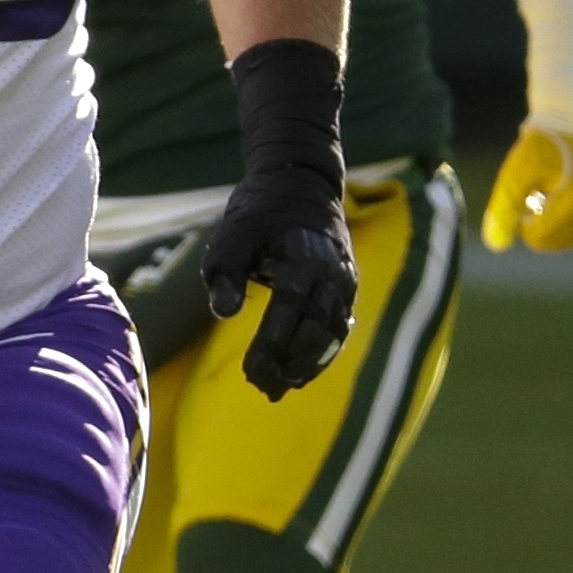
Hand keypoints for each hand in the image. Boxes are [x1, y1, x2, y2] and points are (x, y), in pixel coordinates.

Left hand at [200, 165, 358, 398]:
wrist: (300, 183)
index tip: (249, 373)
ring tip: (277, 389)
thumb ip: (225, 273)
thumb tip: (225, 314)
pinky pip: (338, 328)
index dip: (271, 348)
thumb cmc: (257, 210)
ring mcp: (345, 282)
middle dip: (288, 364)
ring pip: (332, 335)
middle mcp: (333, 274)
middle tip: (260, 387)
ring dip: (307, 366)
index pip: (290, 314)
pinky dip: (322, 354)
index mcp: (306, 260)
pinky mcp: (347, 288)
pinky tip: (299, 374)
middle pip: (315, 332)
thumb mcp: (231, 234)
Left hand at [481, 125, 572, 253]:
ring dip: (550, 225)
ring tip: (546, 195)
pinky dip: (564, 224)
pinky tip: (556, 200)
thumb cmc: (543, 148)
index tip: (523, 196)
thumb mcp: (515, 175)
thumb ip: (503, 211)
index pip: (537, 238)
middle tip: (535, 195)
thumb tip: (496, 246)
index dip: (520, 222)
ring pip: (566, 240)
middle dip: (537, 225)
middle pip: (552, 242)